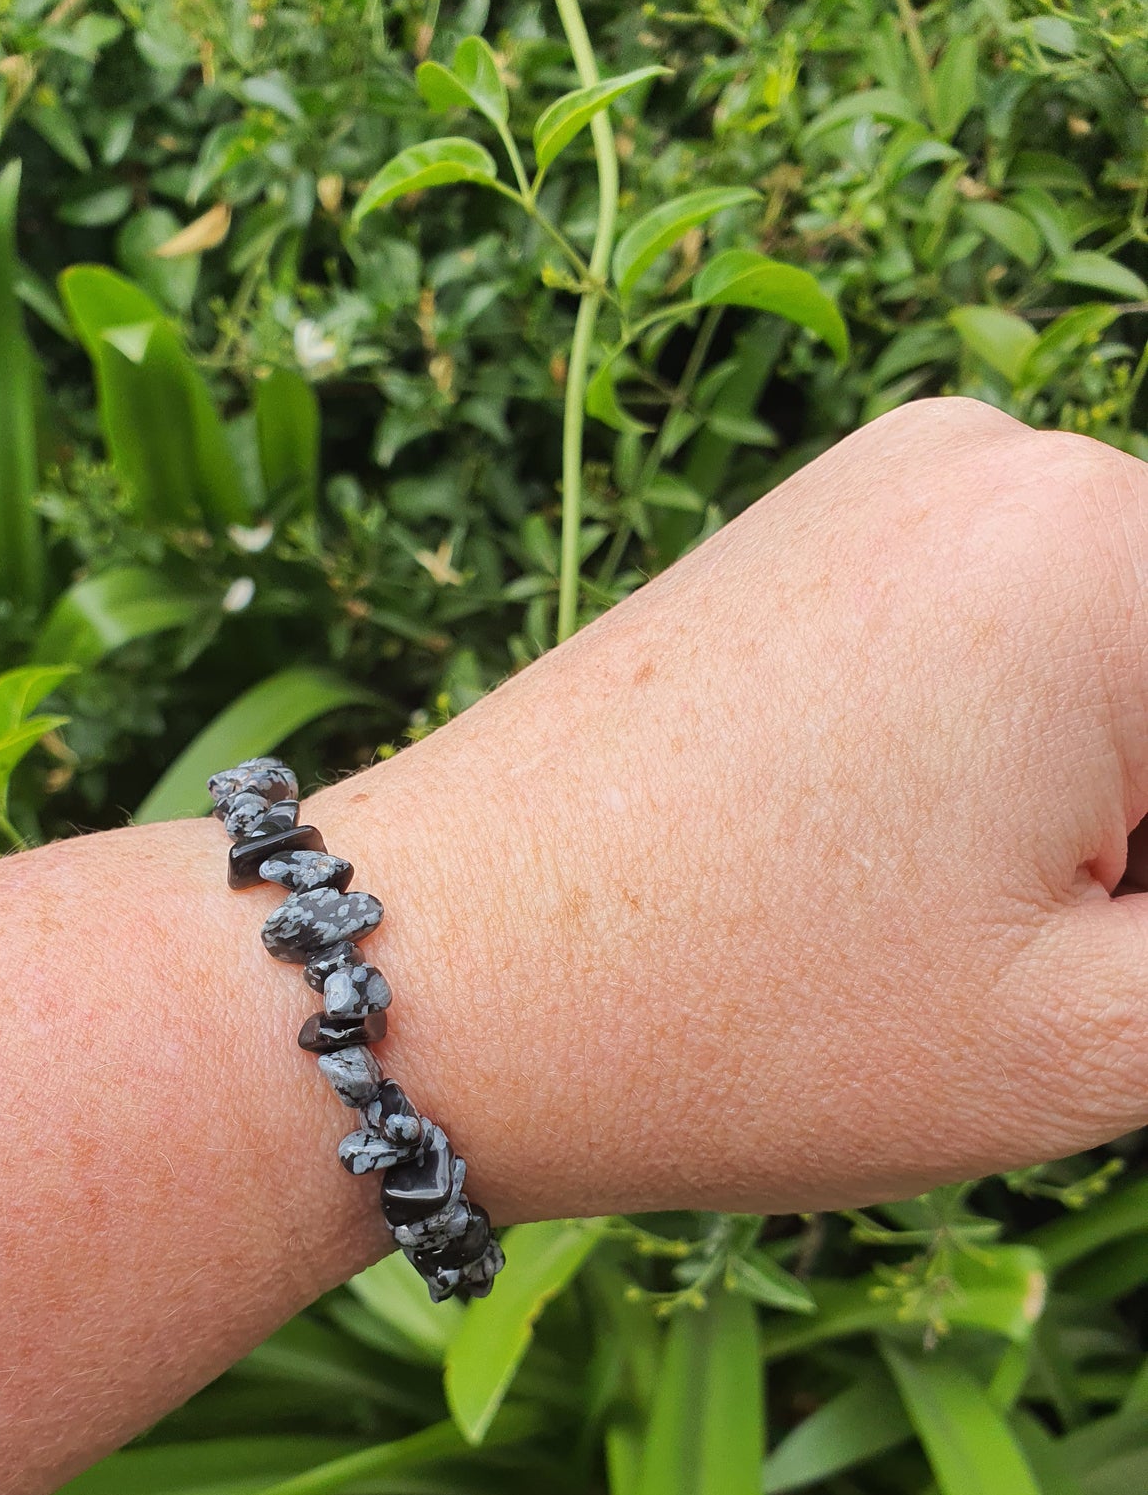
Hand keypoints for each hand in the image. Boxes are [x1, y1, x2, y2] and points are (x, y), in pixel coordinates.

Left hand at [313, 397, 1147, 1216]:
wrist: (416, 974)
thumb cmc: (730, 1024)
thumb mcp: (1090, 1037)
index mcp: (1117, 551)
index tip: (1103, 963)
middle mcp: (1016, 457)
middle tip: (1050, 978)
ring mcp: (898, 476)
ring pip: (1124, 662)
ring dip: (1112, 818)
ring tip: (951, 937)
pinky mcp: (818, 529)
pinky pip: (1016, 633)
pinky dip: (1033, 758)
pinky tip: (905, 869)